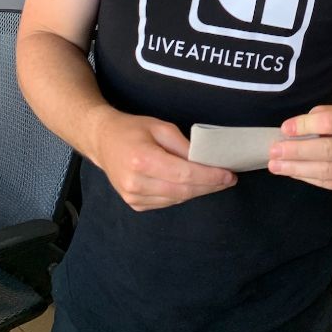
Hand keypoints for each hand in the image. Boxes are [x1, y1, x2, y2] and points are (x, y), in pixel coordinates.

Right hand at [91, 109, 236, 210]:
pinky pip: (167, 202)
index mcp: (142, 160)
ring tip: (214, 181)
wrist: (103, 141)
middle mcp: (136, 183)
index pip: (184, 174)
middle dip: (209, 185)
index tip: (229, 175)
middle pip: (183, 190)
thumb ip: (183, 146)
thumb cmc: (133, 130)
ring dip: (198, 191)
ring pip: (177, 199)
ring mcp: (133, 196)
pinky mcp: (135, 204)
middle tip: (228, 179)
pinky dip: (182, 194)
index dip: (210, 176)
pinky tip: (191, 184)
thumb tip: (206, 161)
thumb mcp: (161, 127)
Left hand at [267, 105, 331, 192]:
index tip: (284, 129)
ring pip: (327, 172)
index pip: (330, 122)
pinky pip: (329, 184)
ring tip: (276, 166)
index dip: (305, 126)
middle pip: (328, 150)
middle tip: (274, 152)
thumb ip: (317, 118)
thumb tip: (289, 132)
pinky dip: (308, 178)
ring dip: (298, 169)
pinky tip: (293, 172)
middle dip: (297, 152)